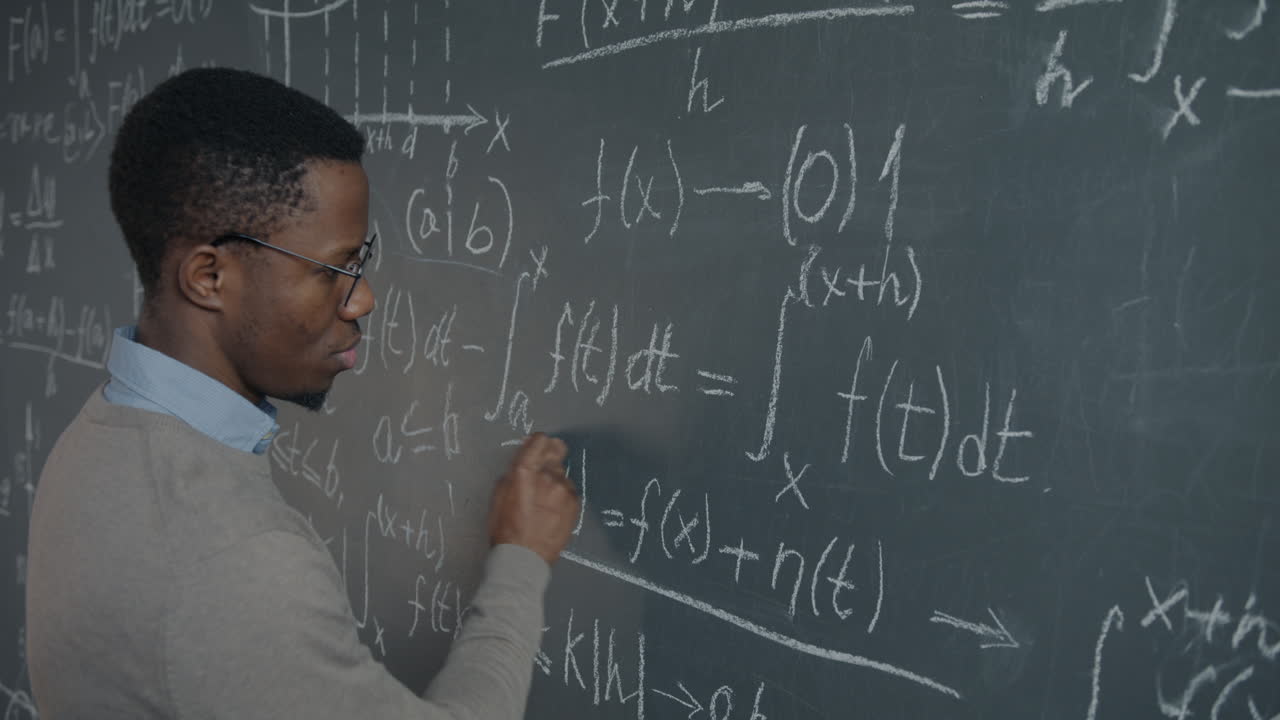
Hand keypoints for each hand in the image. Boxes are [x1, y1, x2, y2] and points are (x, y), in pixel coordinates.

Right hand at [488, 433, 578, 565]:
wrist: (524, 557)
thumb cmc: (505, 528)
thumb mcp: (499, 495)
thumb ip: (514, 471)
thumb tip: (524, 457)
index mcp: (525, 471)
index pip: (540, 440)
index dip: (537, 443)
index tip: (536, 448)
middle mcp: (548, 476)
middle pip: (556, 451)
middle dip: (548, 457)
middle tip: (541, 472)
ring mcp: (564, 490)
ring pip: (562, 473)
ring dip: (554, 480)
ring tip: (543, 501)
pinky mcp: (575, 503)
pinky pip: (569, 490)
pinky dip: (561, 495)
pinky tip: (552, 511)